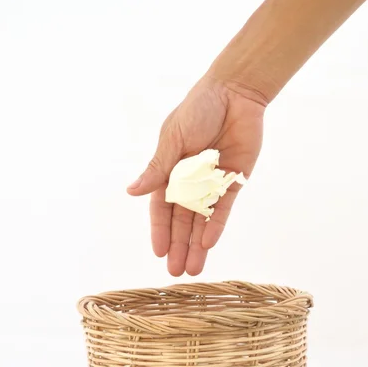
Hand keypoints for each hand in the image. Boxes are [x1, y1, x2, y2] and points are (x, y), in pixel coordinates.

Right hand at [127, 76, 265, 275]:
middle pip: (182, 222)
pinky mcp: (233, 183)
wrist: (235, 94)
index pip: (162, 209)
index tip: (158, 253)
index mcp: (170, 172)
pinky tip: (208, 245)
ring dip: (197, 245)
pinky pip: (223, 210)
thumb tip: (132, 192)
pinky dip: (216, 227)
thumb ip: (157, 168)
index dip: (160, 232)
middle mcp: (190, 183)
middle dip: (178, 247)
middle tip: (175, 273)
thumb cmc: (198, 109)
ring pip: (202, 222)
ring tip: (192, 270)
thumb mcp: (172, 139)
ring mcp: (212, 185)